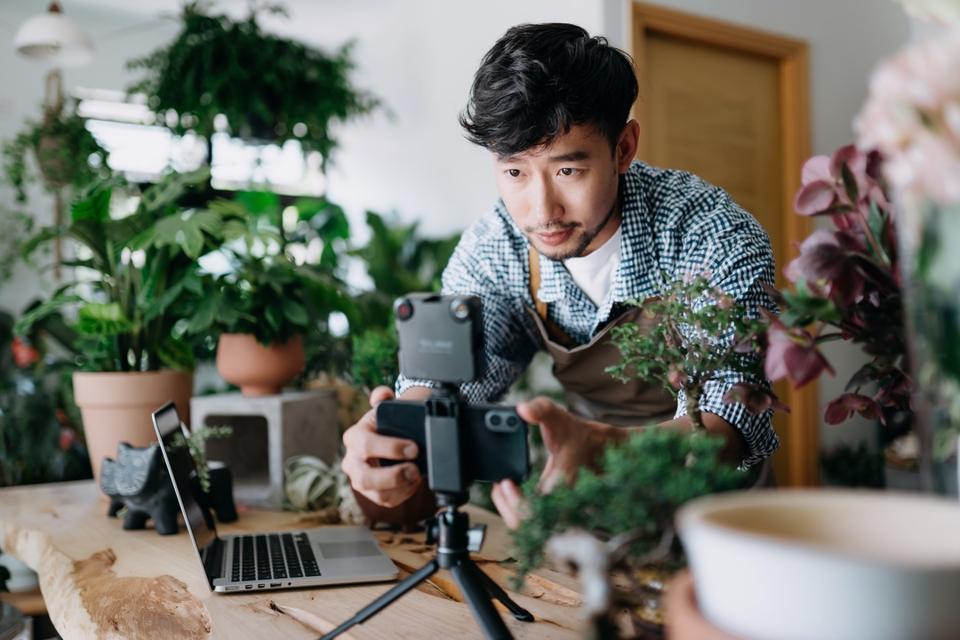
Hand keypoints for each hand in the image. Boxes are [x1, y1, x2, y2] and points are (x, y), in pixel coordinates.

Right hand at [341, 386, 421, 507]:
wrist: (388, 439)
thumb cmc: (386, 424)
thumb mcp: (385, 408)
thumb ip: (384, 397)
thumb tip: (382, 394)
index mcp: (353, 437)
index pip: (366, 445)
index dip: (391, 448)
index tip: (414, 448)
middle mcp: (352, 461)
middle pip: (366, 477)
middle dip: (393, 476)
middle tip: (415, 470)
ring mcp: (360, 480)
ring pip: (376, 493)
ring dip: (400, 488)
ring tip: (417, 476)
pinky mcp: (371, 493)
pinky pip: (386, 500)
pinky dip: (403, 494)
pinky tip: (413, 483)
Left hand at [491, 397, 620, 529]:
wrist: (592, 446)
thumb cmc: (572, 432)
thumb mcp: (556, 414)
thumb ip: (540, 409)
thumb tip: (523, 410)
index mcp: (561, 481)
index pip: (534, 507)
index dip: (514, 501)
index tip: (505, 481)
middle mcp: (559, 500)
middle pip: (525, 522)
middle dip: (506, 505)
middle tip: (501, 483)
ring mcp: (555, 507)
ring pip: (526, 524)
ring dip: (509, 507)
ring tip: (505, 486)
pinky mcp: (549, 509)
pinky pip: (528, 518)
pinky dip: (515, 507)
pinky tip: (512, 490)